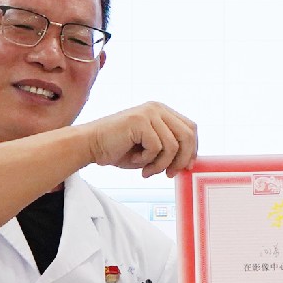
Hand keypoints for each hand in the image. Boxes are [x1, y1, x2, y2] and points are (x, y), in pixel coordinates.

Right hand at [83, 102, 197, 177]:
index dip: (192, 150)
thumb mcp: (151, 149)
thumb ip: (170, 150)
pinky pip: (157, 148)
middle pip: (187, 135)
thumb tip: (189, 162)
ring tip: (147, 170)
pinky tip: (135, 160)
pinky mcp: (140, 121)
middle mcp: (158, 108)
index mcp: (162, 112)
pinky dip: (148, 161)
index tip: (185, 167)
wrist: (91, 145)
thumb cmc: (119, 149)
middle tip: (169, 174)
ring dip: (161, 164)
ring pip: (173, 145)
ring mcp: (149, 112)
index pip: (191, 128)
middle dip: (181, 159)